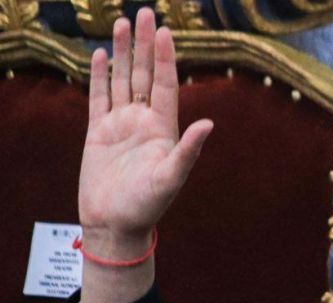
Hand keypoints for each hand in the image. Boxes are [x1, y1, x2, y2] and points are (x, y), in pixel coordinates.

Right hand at [79, 8, 211, 250]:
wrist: (115, 224)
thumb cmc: (147, 206)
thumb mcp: (172, 177)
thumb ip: (189, 150)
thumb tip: (209, 123)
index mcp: (163, 128)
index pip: (165, 84)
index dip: (165, 57)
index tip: (166, 31)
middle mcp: (143, 121)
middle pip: (144, 74)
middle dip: (145, 44)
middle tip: (147, 12)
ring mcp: (120, 125)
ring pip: (121, 80)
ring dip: (123, 53)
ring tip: (122, 24)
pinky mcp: (97, 133)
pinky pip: (98, 98)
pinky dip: (99, 76)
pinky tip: (101, 55)